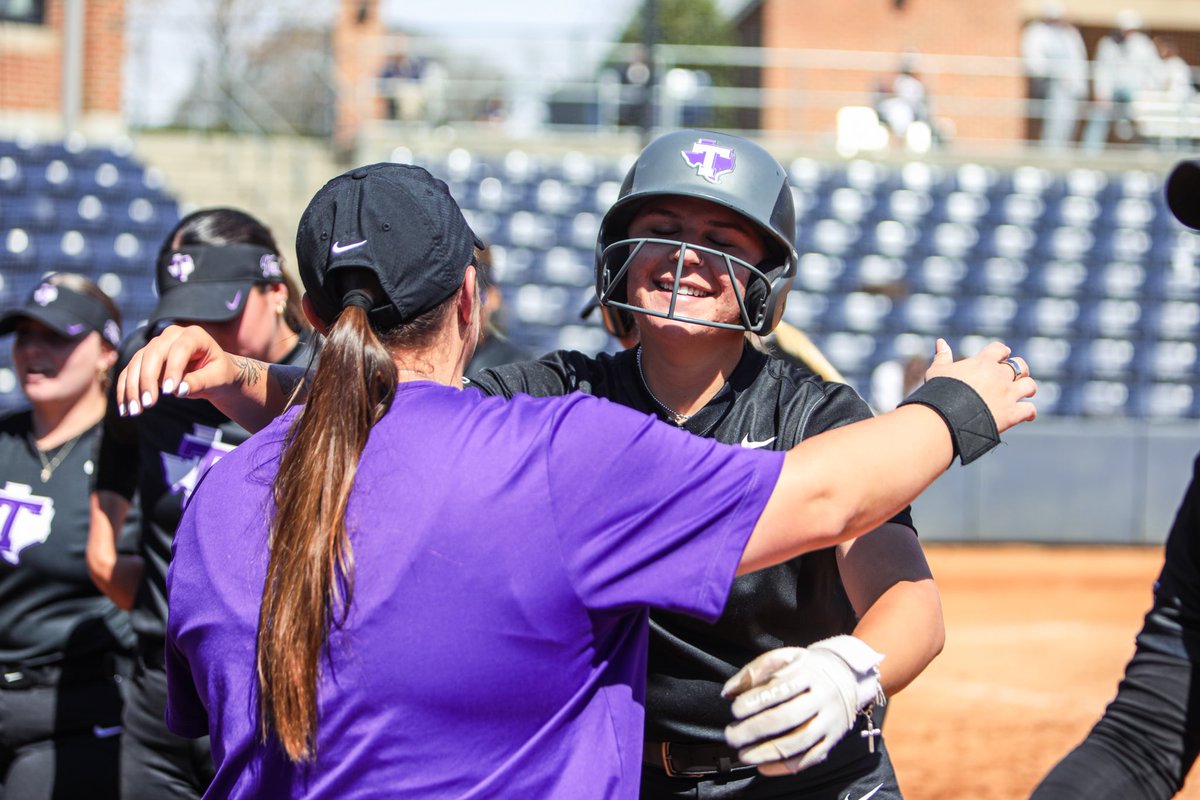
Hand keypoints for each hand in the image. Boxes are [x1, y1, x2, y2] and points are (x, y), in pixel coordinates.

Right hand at [117, 324, 239, 414]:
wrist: (214, 374)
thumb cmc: (219, 373)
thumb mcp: (218, 378)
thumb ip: (201, 381)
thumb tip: (180, 389)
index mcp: (194, 335)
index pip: (180, 349)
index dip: (173, 369)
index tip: (170, 392)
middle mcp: (171, 335)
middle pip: (153, 354)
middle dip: (147, 379)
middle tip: (149, 404)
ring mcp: (156, 345)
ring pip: (137, 363)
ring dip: (132, 388)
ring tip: (134, 411)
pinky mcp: (145, 359)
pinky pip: (130, 372)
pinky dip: (125, 390)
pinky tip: (125, 409)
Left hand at [723, 636, 882, 774]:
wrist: (848, 676)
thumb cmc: (807, 667)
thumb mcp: (785, 657)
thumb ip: (755, 670)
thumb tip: (728, 692)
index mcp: (809, 672)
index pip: (779, 688)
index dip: (754, 701)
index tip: (734, 710)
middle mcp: (823, 697)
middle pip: (788, 717)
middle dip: (755, 729)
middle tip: (732, 736)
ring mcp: (830, 721)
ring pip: (800, 741)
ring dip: (768, 752)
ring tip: (744, 756)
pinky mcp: (833, 740)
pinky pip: (811, 758)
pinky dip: (786, 766)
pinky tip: (764, 767)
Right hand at [925, 339, 1036, 433]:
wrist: (946, 416)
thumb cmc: (939, 392)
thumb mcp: (937, 371)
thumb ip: (942, 356)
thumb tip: (940, 341)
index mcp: (983, 362)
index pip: (1000, 349)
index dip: (1002, 352)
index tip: (1002, 356)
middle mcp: (999, 376)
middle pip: (1020, 365)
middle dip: (1019, 369)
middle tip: (1014, 376)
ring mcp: (1008, 394)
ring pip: (1030, 385)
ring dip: (1028, 388)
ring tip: (1023, 393)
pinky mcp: (1012, 413)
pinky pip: (1030, 410)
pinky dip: (1030, 412)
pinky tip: (1027, 415)